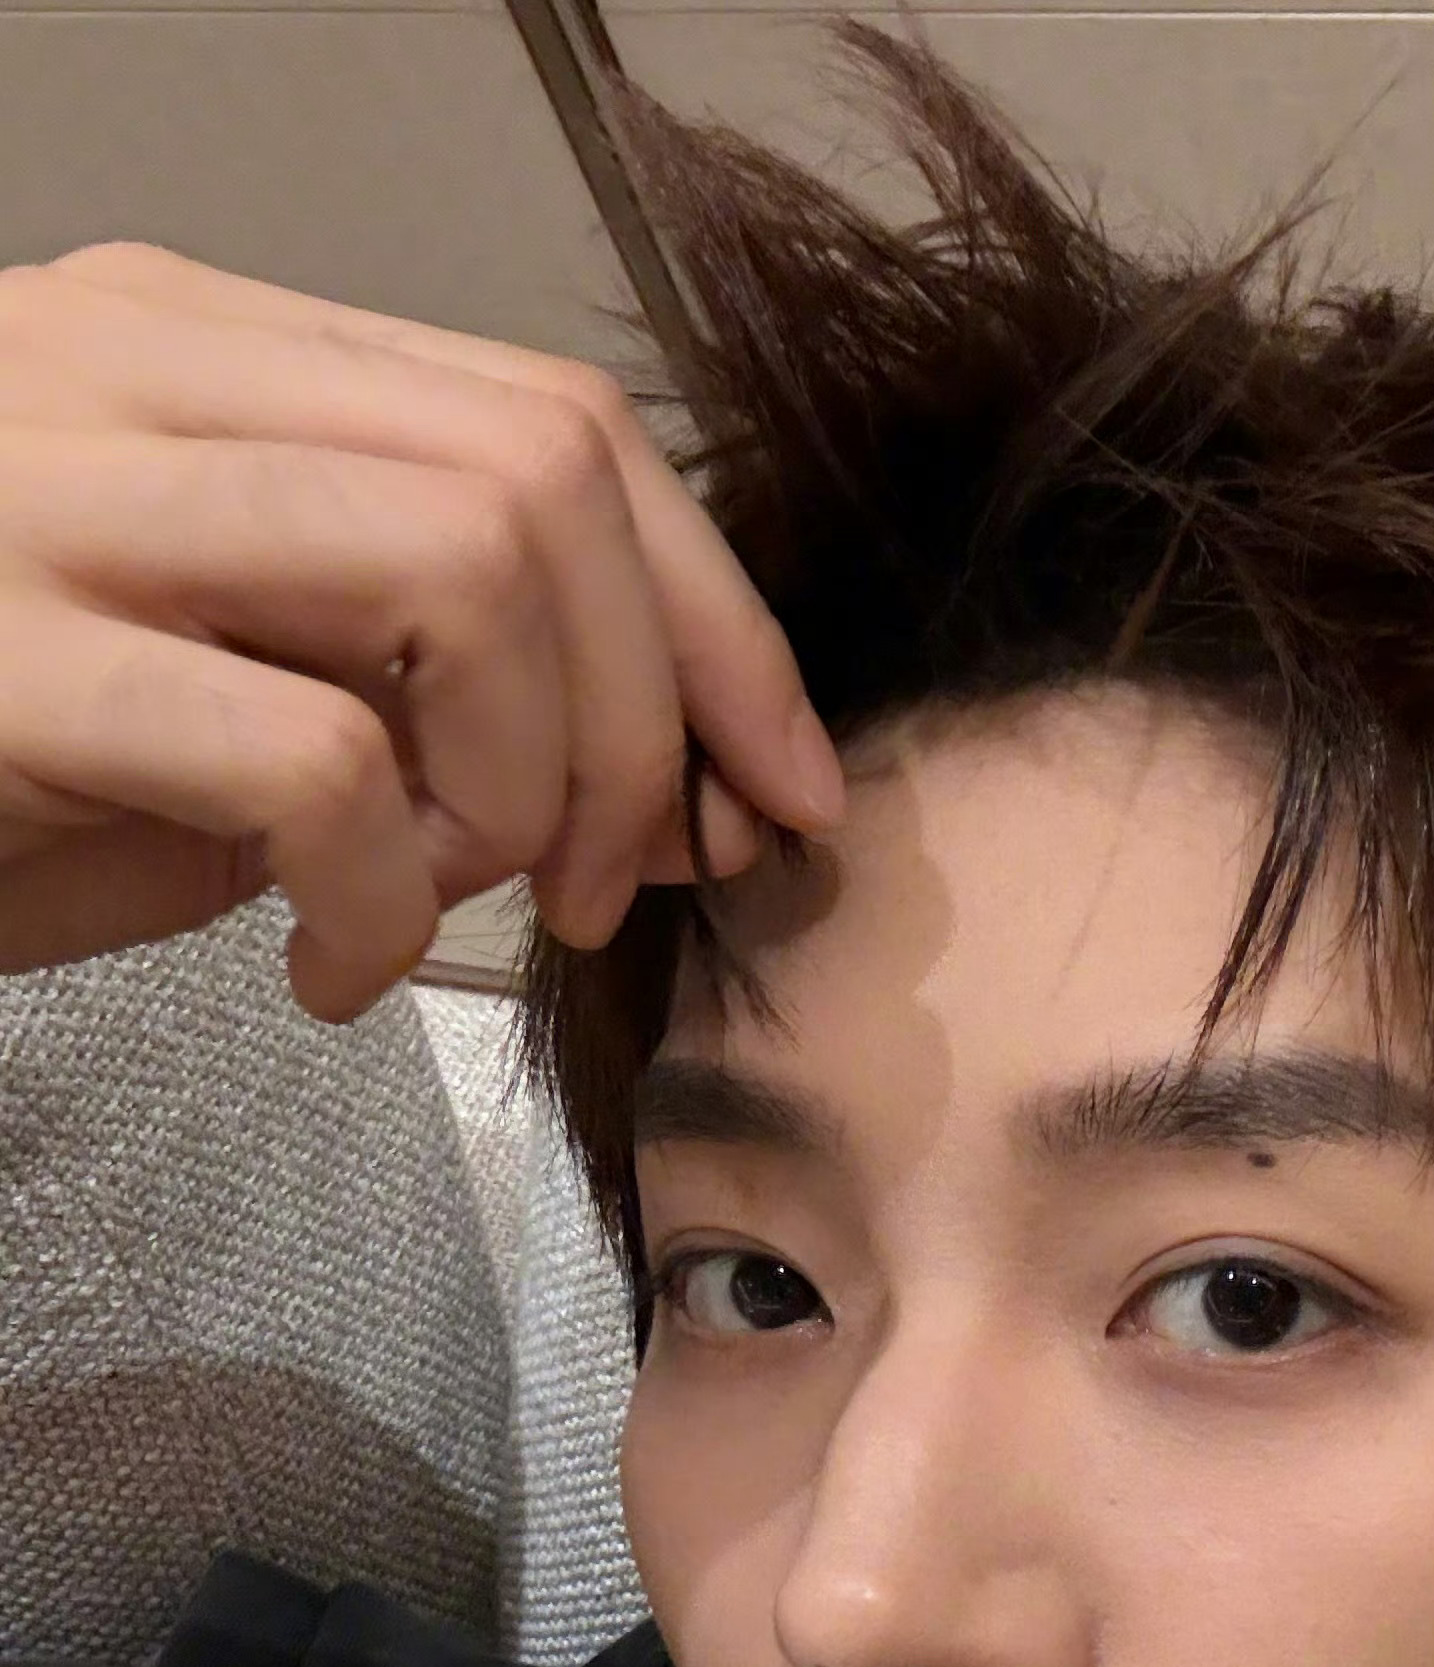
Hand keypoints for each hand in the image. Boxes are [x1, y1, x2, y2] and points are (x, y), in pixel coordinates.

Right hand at [0, 241, 843, 1021]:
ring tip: (461, 904)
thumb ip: (403, 665)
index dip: (715, 622)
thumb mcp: (219, 673)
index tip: (776, 787)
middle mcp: (141, 371)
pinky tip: (330, 970)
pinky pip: (310, 760)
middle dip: (648, 717)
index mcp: (213, 349)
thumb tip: (641, 765)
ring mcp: (57, 498)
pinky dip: (382, 897)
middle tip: (614, 886)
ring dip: (528, 782)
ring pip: (461, 568)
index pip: (560, 428)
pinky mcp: (0, 662)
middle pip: (545, 484)